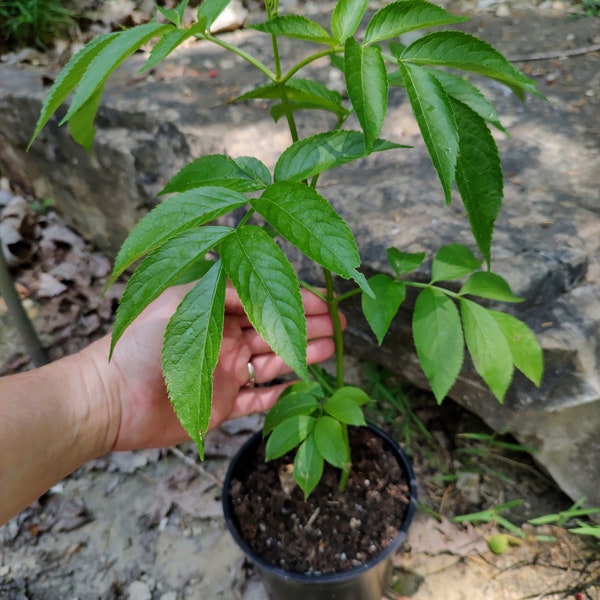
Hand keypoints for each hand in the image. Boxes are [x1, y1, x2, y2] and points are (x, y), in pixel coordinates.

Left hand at [86, 283, 338, 453]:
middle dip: (308, 327)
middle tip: (340, 327)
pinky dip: (278, 393)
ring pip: (272, 362)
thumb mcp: (181, 305)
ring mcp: (224, 373)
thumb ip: (223, 293)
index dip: (297, 302)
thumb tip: (261, 281)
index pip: (265, 301)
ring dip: (302, 355)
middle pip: (275, 331)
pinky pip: (257, 399)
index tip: (327, 303)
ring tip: (332, 349)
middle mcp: (224, 339)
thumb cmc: (138, 347)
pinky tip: (300, 384)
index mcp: (215, 312)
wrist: (107, 400)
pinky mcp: (221, 406)